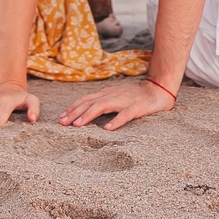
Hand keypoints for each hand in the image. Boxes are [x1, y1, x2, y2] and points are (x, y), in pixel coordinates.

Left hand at [58, 79, 174, 129]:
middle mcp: (112, 95)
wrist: (157, 89)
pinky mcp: (136, 107)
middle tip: (62, 123)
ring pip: (102, 106)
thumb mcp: (116, 97)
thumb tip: (87, 112)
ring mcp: (123, 101)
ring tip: (77, 125)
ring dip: (88, 115)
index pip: (85, 99)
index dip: (72, 108)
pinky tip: (108, 129)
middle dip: (74, 113)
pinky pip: (125, 114)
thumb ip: (103, 102)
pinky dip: (116, 121)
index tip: (61, 117)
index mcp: (106, 94)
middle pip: (89, 103)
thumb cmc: (135, 96)